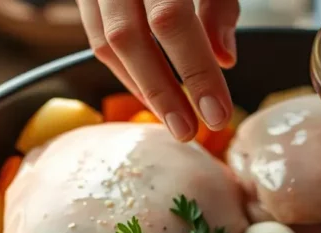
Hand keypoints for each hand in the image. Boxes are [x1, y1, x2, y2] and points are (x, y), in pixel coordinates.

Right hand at [76, 0, 238, 140]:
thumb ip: (219, 5)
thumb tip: (224, 59)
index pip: (170, 19)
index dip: (194, 70)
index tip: (217, 114)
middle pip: (127, 38)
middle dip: (161, 92)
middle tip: (188, 132)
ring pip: (105, 42)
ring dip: (141, 87)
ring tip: (173, 121)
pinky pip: (96, 35)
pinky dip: (124, 70)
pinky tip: (150, 94)